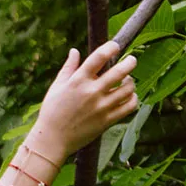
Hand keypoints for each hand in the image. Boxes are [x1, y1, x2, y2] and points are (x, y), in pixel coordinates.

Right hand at [31, 41, 138, 159]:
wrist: (53, 139)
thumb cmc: (52, 111)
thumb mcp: (57, 86)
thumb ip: (68, 67)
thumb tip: (75, 51)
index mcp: (78, 80)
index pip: (99, 57)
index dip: (111, 47)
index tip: (115, 46)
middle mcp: (92, 92)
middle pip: (120, 72)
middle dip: (130, 62)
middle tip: (131, 60)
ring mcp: (101, 107)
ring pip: (127, 89)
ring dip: (131, 82)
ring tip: (128, 81)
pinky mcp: (107, 120)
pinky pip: (129, 107)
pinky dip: (133, 99)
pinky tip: (129, 96)